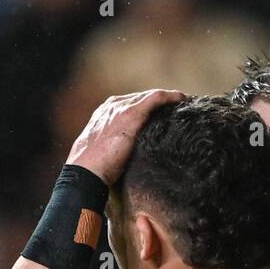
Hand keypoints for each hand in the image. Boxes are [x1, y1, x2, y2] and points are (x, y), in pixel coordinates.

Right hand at [66, 90, 185, 184]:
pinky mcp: (131, 114)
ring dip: (167, 99)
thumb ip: (112, 149)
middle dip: (159, 103)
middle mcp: (112, 106)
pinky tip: (182, 98)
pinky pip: (156, 98)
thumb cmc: (93, 170)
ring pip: (150, 97)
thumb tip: (121, 161)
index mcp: (104, 114)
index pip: (130, 104)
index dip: (147, 107)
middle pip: (141, 99)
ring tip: (183, 102)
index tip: (162, 114)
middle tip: (178, 108)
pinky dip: (170, 97)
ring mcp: (121, 108)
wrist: (86, 172)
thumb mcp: (101, 154)